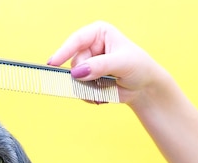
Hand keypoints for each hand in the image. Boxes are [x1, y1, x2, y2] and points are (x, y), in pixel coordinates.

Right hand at [47, 21, 161, 104]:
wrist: (144, 88)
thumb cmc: (138, 68)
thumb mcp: (122, 63)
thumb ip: (99, 66)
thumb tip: (77, 72)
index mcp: (98, 33)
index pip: (76, 40)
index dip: (64, 51)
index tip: (53, 63)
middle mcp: (89, 47)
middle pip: (74, 62)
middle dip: (84, 75)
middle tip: (99, 81)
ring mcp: (86, 64)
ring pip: (74, 78)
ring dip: (87, 87)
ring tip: (104, 89)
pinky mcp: (86, 80)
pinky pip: (77, 89)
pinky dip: (88, 94)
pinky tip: (101, 94)